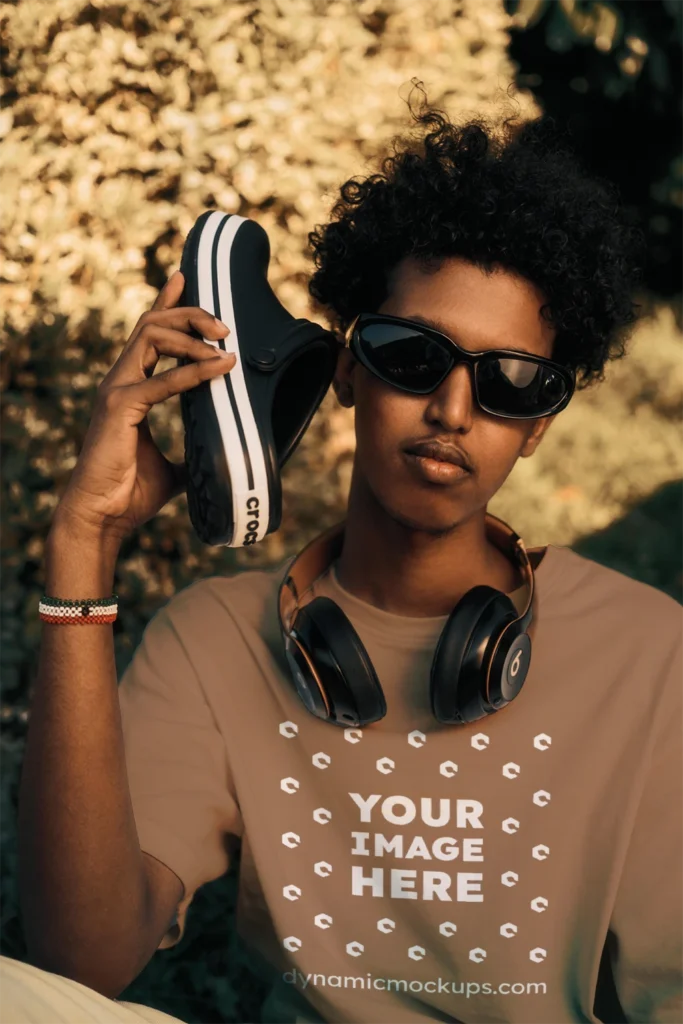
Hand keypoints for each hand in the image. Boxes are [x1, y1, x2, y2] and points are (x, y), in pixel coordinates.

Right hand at [53, 270, 235, 541]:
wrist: (102, 517)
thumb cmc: (130, 493)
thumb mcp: (173, 468)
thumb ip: (191, 452)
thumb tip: (221, 458)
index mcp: (129, 387)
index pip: (147, 333)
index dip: (166, 302)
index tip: (185, 278)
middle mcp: (119, 380)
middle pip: (153, 324)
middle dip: (190, 314)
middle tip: (226, 327)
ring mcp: (116, 389)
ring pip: (152, 336)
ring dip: (192, 335)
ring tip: (225, 345)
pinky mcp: (120, 407)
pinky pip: (162, 379)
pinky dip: (194, 371)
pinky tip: (220, 368)